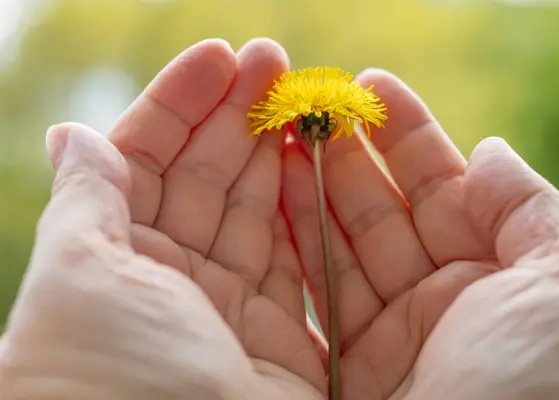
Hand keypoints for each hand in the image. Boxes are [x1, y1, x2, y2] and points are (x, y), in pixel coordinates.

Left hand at [0, 39, 326, 398]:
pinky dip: (309, 212)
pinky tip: (316, 163)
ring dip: (276, 153)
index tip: (218, 58)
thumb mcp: (80, 279)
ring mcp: (229, 309)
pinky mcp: (282, 340)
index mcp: (114, 261)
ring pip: (256, 211)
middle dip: (237, 115)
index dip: (180, 105)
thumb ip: (84, 203)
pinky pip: (297, 261)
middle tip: (272, 61)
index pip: (146, 161)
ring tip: (299, 98)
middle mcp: (171, 282)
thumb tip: (73, 134)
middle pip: (208, 178)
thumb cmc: (112, 383)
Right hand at [282, 69, 558, 398]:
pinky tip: (268, 204)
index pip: (444, 187)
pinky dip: (288, 253)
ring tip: (280, 141)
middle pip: (382, 212)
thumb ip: (529, 212)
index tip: (370, 87)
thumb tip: (490, 150)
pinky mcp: (345, 376)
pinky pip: (312, 300)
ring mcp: (390, 341)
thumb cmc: (555, 391)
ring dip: (308, 194)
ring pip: (339, 250)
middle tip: (309, 107)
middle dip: (346, 156)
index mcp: (498, 278)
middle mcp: (441, 306)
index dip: (407, 135)